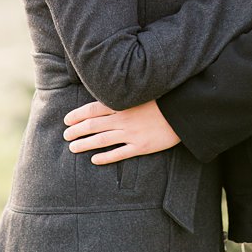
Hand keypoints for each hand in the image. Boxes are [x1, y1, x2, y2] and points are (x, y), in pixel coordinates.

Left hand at [63, 99, 179, 163]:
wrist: (185, 110)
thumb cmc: (166, 98)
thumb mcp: (143, 92)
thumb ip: (125, 96)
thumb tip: (107, 97)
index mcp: (123, 104)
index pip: (92, 109)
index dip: (77, 115)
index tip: (67, 120)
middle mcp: (124, 119)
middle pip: (92, 126)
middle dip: (76, 131)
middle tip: (66, 135)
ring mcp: (132, 133)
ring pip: (101, 140)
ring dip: (84, 144)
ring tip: (73, 147)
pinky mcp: (141, 146)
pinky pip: (119, 154)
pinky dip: (105, 157)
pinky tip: (94, 160)